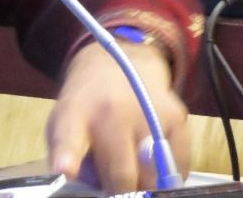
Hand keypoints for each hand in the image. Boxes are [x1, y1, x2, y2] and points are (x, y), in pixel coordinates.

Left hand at [47, 41, 189, 192]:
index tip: (65, 169)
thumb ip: (70, 157)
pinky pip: (178, 168)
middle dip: (121, 192)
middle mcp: (111, 109)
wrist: (120, 58)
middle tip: (119, 189)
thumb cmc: (87, 103)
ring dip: (145, 183)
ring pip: (153, 177)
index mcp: (75, 114)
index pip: (69, 137)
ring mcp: (147, 111)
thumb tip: (96, 190)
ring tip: (135, 168)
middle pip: (122, 174)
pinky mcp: (176, 115)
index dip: (67, 156)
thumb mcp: (64, 122)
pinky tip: (155, 160)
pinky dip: (169, 175)